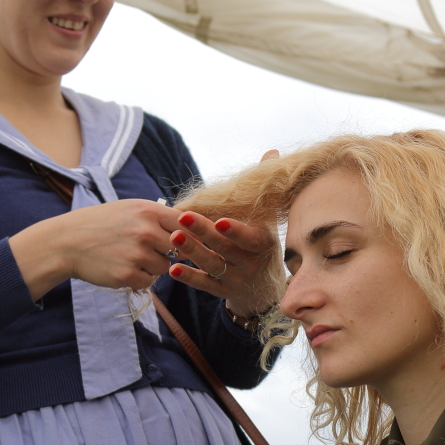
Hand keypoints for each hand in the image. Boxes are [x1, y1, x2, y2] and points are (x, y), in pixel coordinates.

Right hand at [10, 199, 178, 299]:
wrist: (67, 242)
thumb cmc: (101, 224)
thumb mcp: (130, 209)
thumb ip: (158, 217)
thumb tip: (190, 229)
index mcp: (148, 211)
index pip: (187, 224)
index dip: (190, 235)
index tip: (188, 241)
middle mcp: (145, 231)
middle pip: (178, 249)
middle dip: (167, 252)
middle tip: (148, 249)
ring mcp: (137, 254)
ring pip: (164, 267)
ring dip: (152, 266)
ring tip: (130, 257)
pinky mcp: (127, 275)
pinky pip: (149, 281)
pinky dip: (139, 278)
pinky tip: (122, 267)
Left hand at [165, 149, 281, 316]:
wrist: (263, 289)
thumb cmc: (260, 245)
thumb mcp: (267, 220)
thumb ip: (265, 190)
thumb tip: (272, 152)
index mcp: (264, 244)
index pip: (251, 239)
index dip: (236, 231)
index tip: (219, 220)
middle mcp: (252, 264)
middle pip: (225, 249)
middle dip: (204, 233)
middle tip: (183, 218)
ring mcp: (236, 280)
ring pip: (212, 265)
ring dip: (192, 252)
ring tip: (173, 237)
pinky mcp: (221, 291)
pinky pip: (204, 285)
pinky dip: (189, 277)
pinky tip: (172, 268)